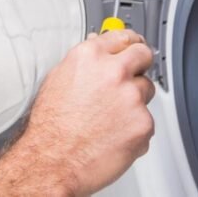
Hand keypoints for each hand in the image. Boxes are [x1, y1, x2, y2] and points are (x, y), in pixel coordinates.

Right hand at [0, 30, 155, 196]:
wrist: (53, 159)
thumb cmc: (51, 125)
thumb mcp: (58, 79)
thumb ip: (84, 61)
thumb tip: (98, 48)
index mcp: (90, 56)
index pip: (123, 36)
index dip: (130, 43)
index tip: (134, 46)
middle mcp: (113, 71)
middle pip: (144, 55)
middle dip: (140, 64)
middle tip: (132, 77)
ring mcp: (131, 97)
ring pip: (146, 91)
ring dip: (135, 100)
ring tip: (110, 117)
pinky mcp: (143, 123)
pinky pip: (146, 121)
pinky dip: (134, 129)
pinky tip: (113, 135)